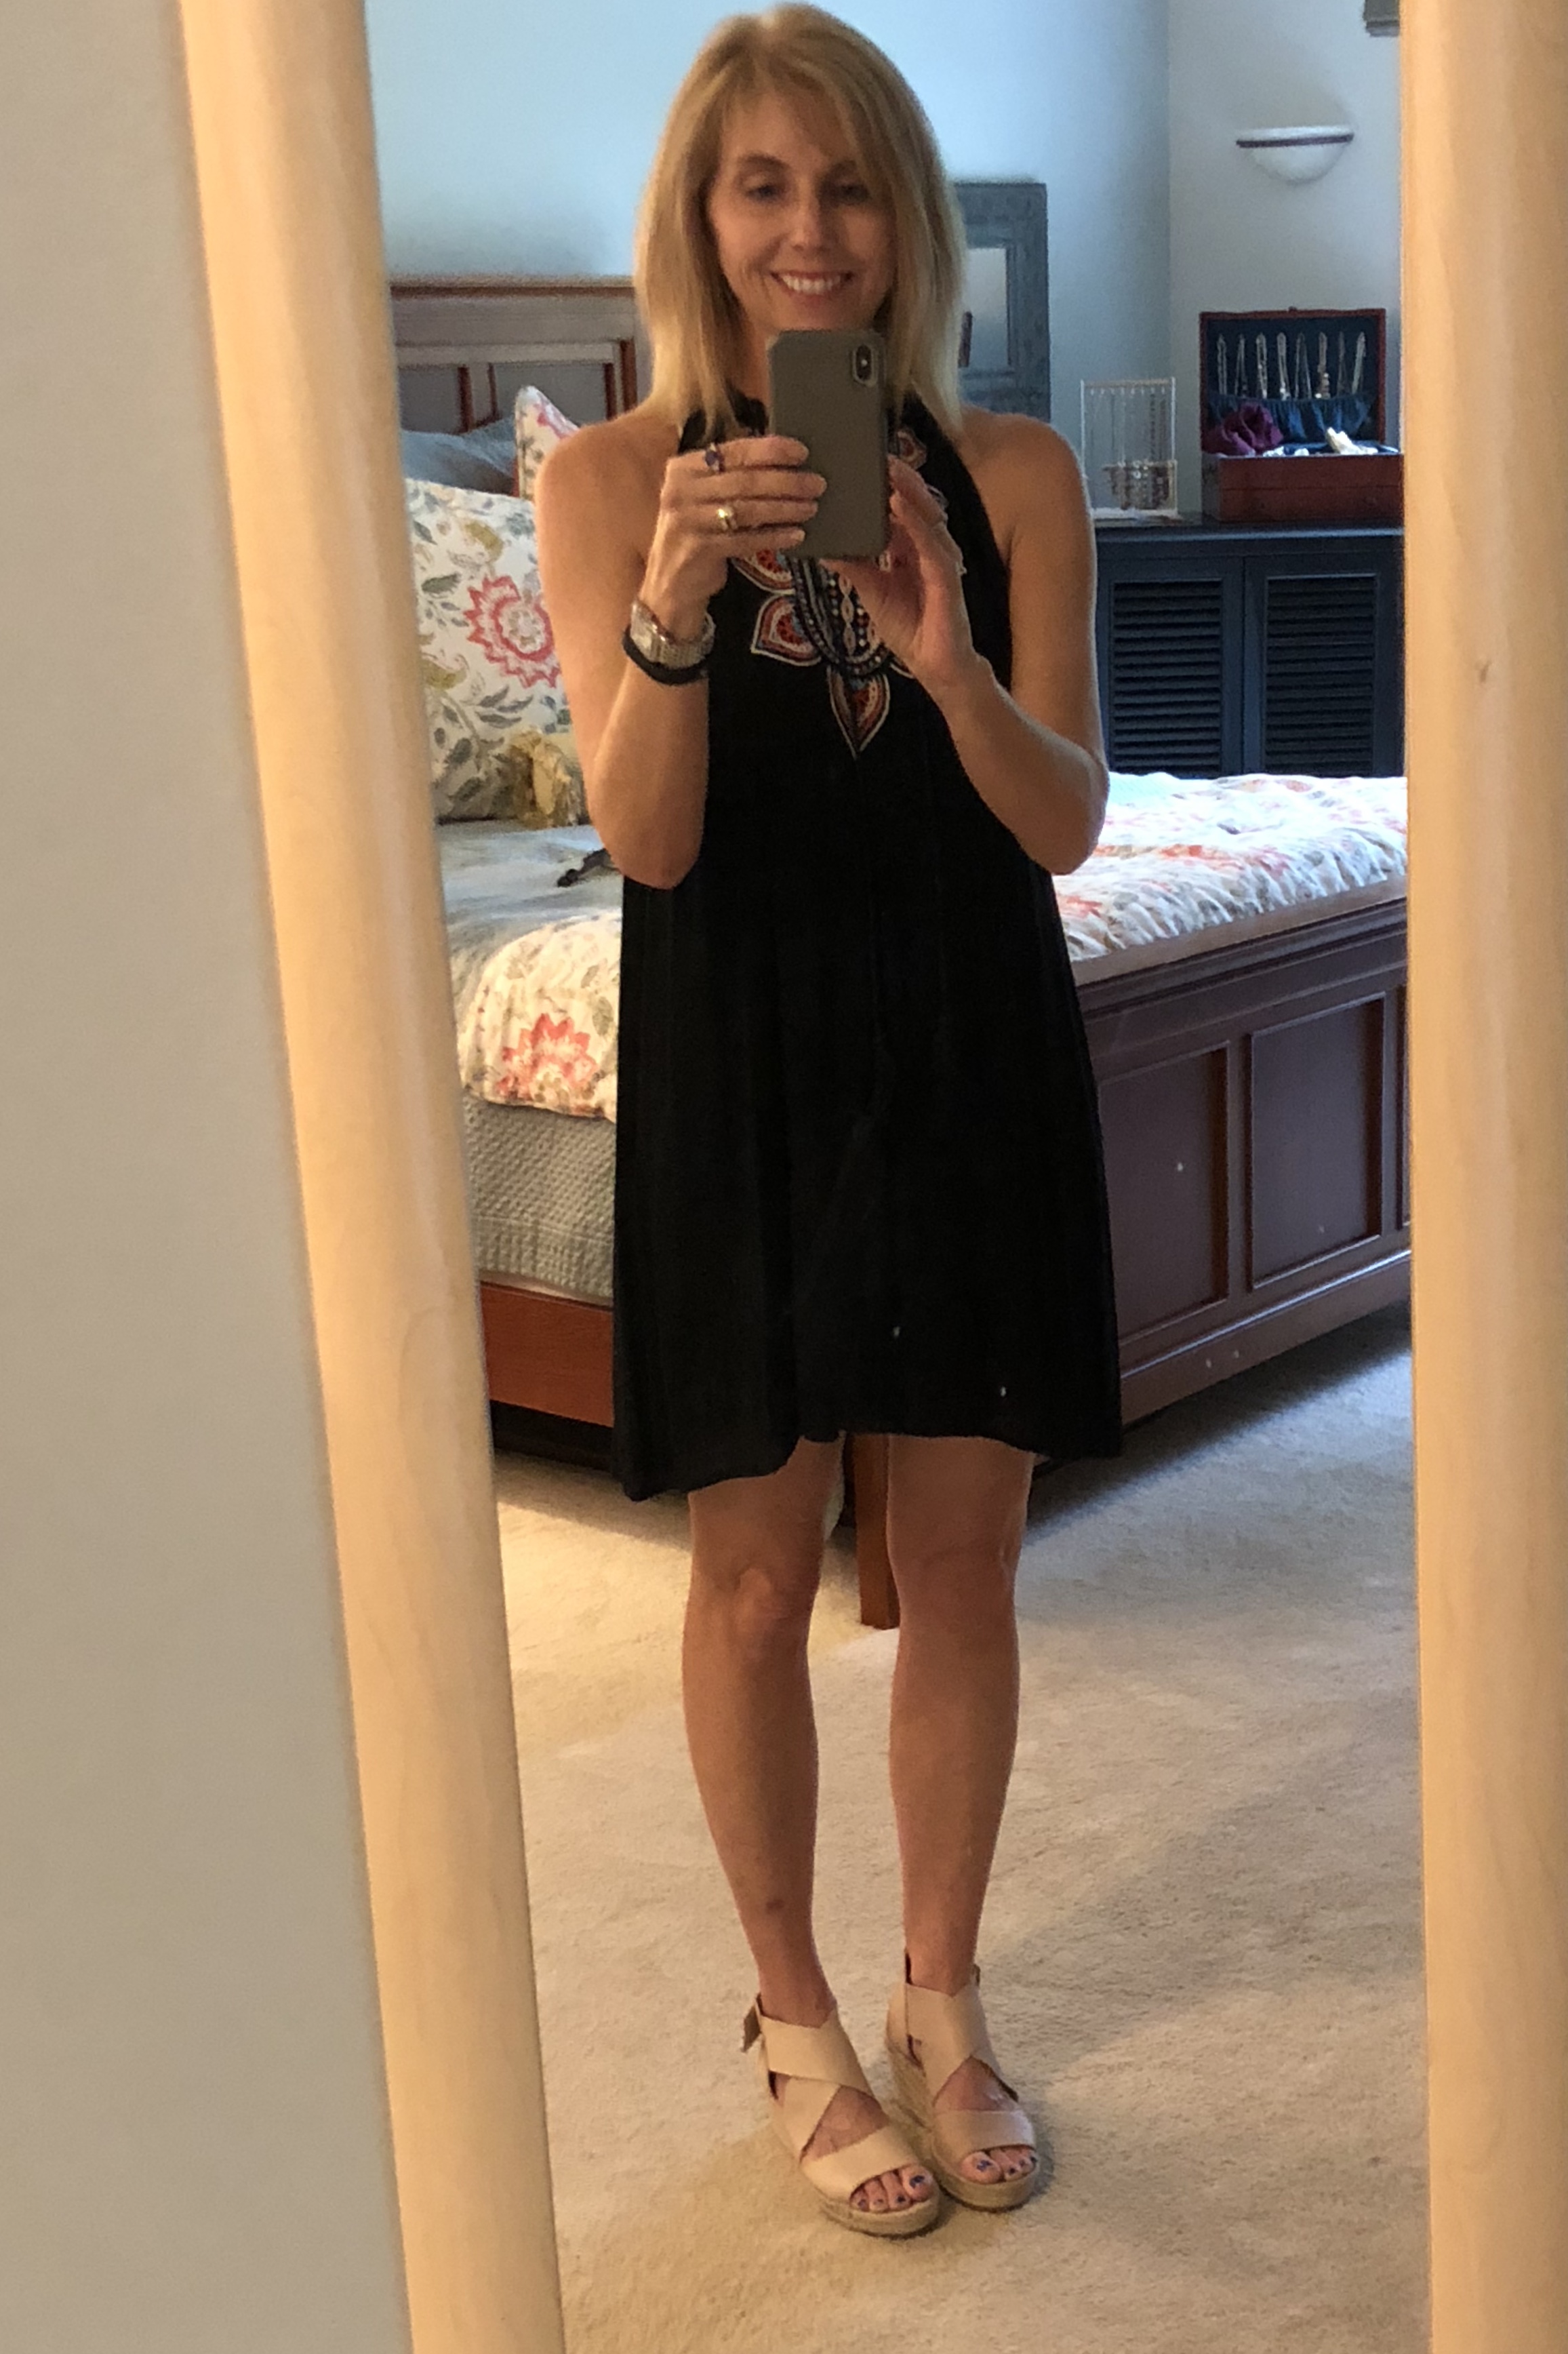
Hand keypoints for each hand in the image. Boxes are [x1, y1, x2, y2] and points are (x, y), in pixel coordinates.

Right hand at [639, 435, 822, 639]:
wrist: (669, 585)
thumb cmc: (696, 535)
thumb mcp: (704, 499)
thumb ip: (730, 478)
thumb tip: (783, 462)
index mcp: (683, 468)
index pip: (733, 451)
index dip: (770, 450)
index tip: (801, 452)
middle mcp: (680, 490)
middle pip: (744, 480)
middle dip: (785, 481)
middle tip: (816, 484)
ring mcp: (686, 521)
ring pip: (746, 509)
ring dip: (784, 508)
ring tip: (811, 508)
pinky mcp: (697, 549)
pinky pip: (744, 540)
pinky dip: (773, 537)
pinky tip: (796, 535)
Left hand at [827, 458, 981, 704]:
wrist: (934, 665)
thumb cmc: (909, 628)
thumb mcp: (871, 592)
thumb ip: (853, 567)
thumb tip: (823, 548)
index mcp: (911, 547)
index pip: (898, 509)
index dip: (884, 486)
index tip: (862, 464)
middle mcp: (928, 546)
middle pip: (915, 504)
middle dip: (897, 478)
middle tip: (875, 454)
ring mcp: (940, 558)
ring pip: (926, 516)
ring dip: (908, 491)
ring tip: (888, 469)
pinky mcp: (947, 576)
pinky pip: (931, 544)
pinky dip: (916, 523)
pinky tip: (900, 506)